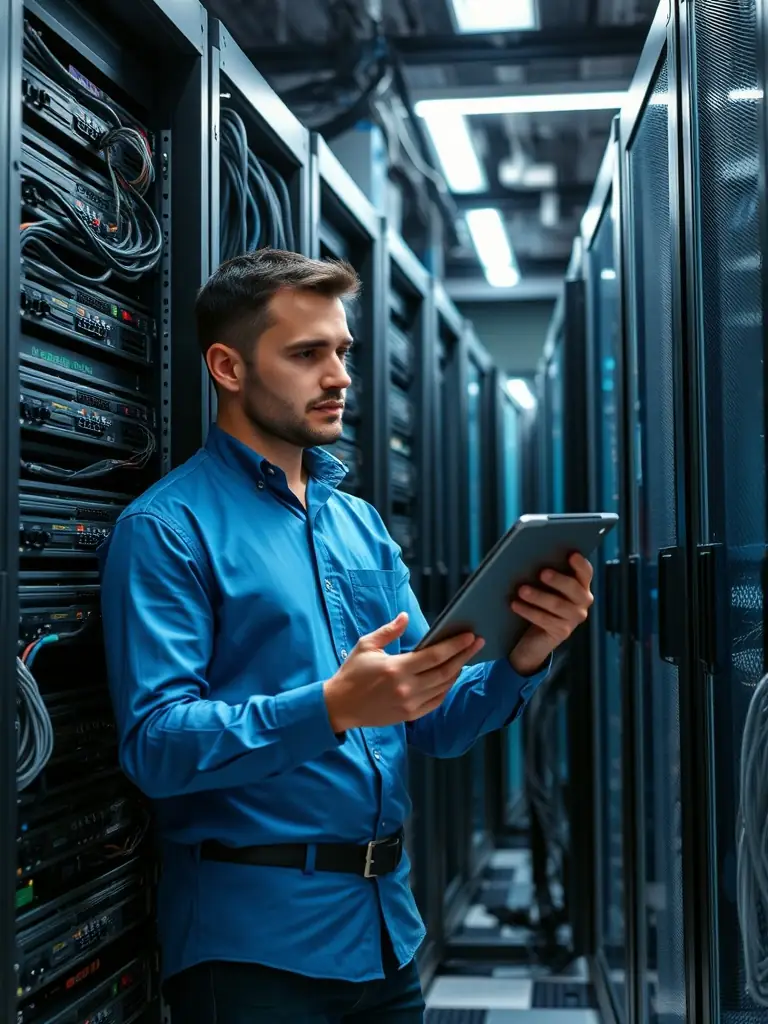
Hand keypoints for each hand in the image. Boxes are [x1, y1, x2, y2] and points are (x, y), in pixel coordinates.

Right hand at [323, 612, 485, 731]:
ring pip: (443, 687)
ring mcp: (409, 704)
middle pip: (445, 671)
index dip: (455, 645)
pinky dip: (446, 688)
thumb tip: (405, 617)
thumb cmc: (352, 672)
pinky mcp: (409, 716)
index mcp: (396, 668)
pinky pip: (435, 702)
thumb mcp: (366, 645)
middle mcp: (406, 688)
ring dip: (457, 671)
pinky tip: (451, 677)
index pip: (434, 655)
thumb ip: (389, 631)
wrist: (340, 706)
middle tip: (477, 643)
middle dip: (464, 656)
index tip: (469, 636)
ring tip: (466, 657)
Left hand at [509, 553, 593, 675]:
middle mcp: (583, 601)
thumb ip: (545, 573)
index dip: (580, 564)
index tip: (571, 555)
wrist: (534, 636)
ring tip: (521, 590)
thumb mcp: (544, 586)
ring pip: (557, 604)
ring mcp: (574, 618)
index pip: (585, 572)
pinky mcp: (562, 631)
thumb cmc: (540, 602)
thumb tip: (532, 558)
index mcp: (581, 585)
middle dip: (558, 580)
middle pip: (573, 588)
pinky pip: (544, 619)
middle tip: (542, 573)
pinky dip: (528, 611)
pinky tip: (515, 605)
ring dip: (538, 596)